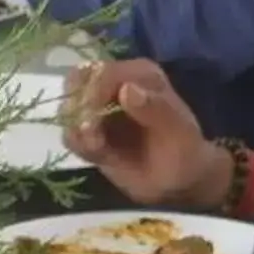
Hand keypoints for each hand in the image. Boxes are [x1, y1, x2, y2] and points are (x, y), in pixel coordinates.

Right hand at [65, 61, 228, 207]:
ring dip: (77, 130)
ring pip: (69, 107)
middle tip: (93, 137)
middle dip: (78, 111)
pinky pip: (70, 131)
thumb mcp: (179, 132)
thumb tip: (127, 89)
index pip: (102, 72)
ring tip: (98, 149)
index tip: (95, 123)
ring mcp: (101, 106)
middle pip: (77, 82)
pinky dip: (78, 143)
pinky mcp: (91, 130)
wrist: (180, 181)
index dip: (92, 94)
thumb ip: (157, 109)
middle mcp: (117, 83)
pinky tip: (97, 155)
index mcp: (140, 74)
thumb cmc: (184, 151)